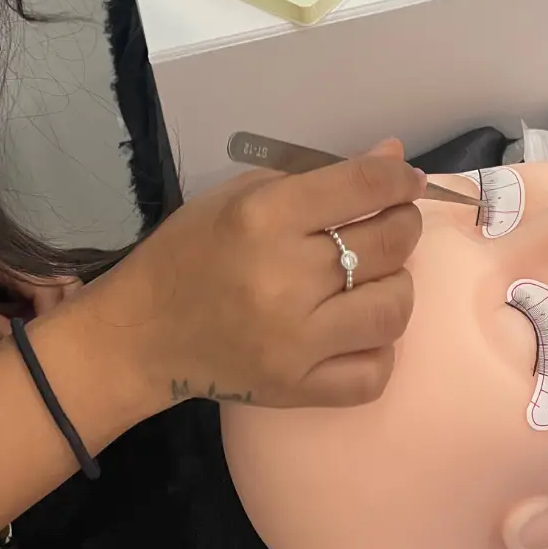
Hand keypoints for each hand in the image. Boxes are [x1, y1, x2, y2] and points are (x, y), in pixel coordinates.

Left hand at [0, 252, 80, 345]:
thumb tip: (24, 350)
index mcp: (11, 264)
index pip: (47, 288)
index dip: (50, 315)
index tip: (47, 342)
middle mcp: (22, 268)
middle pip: (63, 282)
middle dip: (67, 309)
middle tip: (61, 340)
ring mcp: (19, 279)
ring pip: (55, 292)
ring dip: (57, 314)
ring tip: (53, 341)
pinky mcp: (12, 291)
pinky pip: (38, 303)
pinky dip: (43, 318)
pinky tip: (38, 338)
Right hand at [82, 141, 425, 411]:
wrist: (142, 333)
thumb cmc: (190, 251)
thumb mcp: (240, 195)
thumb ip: (318, 177)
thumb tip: (393, 159)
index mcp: (263, 217)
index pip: (363, 186)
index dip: (398, 178)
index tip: (406, 180)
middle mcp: (284, 278)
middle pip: (389, 243)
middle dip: (402, 223)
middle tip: (389, 223)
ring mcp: (295, 341)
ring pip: (394, 308)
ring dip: (395, 285)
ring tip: (372, 278)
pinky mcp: (298, 389)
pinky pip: (375, 371)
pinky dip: (378, 348)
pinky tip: (356, 329)